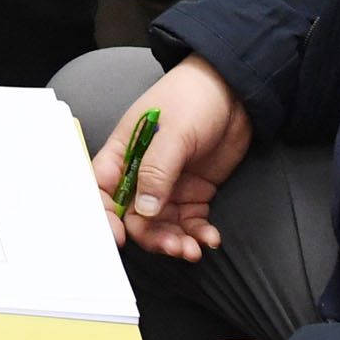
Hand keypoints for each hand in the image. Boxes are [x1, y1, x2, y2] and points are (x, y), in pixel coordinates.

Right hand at [90, 57, 251, 259]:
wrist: (235, 91)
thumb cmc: (195, 97)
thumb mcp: (174, 131)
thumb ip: (158, 170)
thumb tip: (145, 209)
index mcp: (125, 152)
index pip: (103, 189)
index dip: (105, 215)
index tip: (119, 236)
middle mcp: (142, 173)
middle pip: (135, 216)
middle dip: (151, 236)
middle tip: (173, 246)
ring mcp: (169, 185)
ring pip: (162, 225)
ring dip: (175, 241)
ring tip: (193, 249)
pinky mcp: (194, 192)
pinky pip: (189, 223)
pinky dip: (197, 234)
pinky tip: (209, 238)